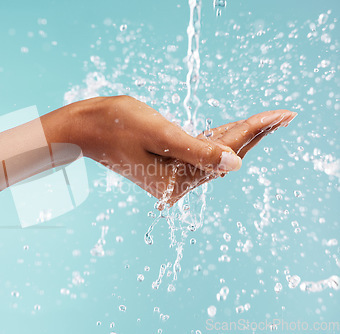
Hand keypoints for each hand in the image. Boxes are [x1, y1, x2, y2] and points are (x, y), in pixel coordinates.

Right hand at [59, 96, 295, 205]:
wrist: (85, 129)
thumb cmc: (116, 124)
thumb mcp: (160, 133)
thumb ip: (197, 150)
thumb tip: (236, 164)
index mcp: (175, 179)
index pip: (224, 153)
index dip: (253, 131)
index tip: (280, 115)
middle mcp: (174, 184)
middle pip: (223, 159)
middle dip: (253, 135)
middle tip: (283, 116)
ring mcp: (169, 178)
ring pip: (212, 157)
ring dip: (237, 137)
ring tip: (266, 121)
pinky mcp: (164, 168)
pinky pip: (197, 155)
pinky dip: (215, 141)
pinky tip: (229, 131)